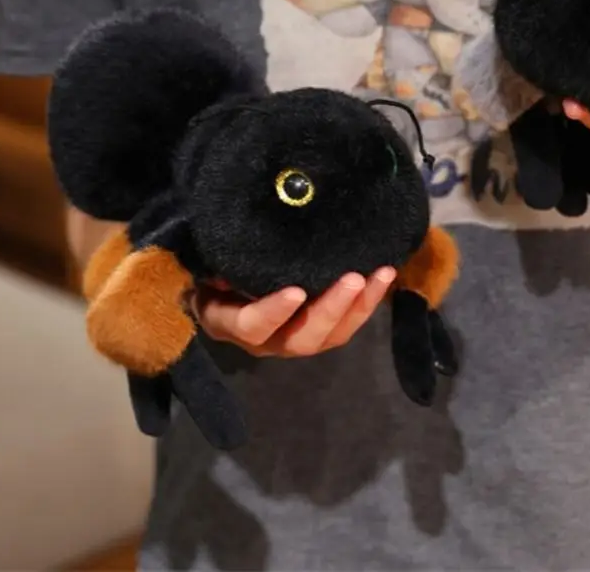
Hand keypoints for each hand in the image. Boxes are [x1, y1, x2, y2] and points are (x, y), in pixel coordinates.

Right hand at [194, 267, 396, 357]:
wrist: (218, 285)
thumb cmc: (210, 270)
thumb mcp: (205, 266)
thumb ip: (219, 262)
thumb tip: (237, 248)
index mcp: (230, 323)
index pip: (252, 325)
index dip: (274, 312)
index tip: (296, 291)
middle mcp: (266, 340)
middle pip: (301, 339)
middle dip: (331, 309)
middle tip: (353, 278)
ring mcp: (294, 338)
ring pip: (330, 335)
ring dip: (358, 306)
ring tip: (380, 274)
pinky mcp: (319, 330)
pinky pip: (346, 324)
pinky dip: (367, 302)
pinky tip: (384, 275)